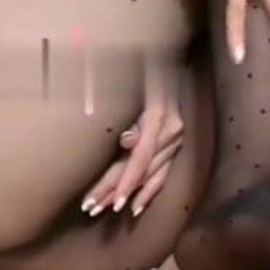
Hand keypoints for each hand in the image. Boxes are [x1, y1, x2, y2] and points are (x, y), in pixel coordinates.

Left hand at [82, 56, 184, 218]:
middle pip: (141, 170)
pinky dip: (149, 192)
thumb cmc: (139, 67)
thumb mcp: (127, 81)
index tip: (110, 201)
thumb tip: (127, 141)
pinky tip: (136, 207)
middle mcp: (172, 132)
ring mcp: (177, 139)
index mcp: (158, 118)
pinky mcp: (177, 144)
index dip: (124, 182)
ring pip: (151, 175)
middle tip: (92, 208)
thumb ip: (125, 111)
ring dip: (128, 195)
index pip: (139, 159)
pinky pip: (164, 173)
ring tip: (106, 211)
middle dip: (115, 191)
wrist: (165, 58)